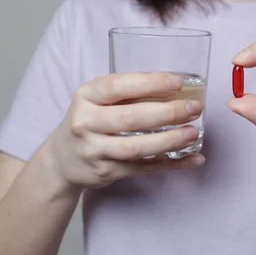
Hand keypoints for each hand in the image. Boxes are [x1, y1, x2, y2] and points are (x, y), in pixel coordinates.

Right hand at [38, 72, 204, 189]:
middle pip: (130, 118)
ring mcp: (94, 150)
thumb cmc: (90, 121)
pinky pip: (143, 168)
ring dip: (170, 141)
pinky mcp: (106, 172)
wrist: (61, 160)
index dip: (150, 83)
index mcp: (86, 96)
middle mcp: (86, 123)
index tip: (178, 82)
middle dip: (167, 113)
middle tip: (194, 108)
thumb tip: (177, 88)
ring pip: (136, 147)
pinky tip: (194, 159)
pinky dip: (171, 164)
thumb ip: (129, 93)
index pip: (118, 86)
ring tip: (193, 133)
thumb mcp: (97, 100)